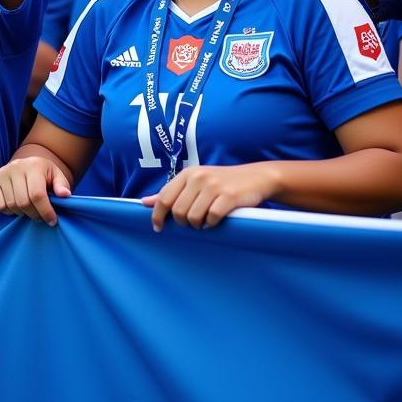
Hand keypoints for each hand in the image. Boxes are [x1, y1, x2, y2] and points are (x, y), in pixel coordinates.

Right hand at [0, 156, 70, 225]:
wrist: (27, 164)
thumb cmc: (45, 173)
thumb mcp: (57, 176)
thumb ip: (62, 185)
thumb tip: (65, 195)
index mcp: (33, 166)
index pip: (37, 194)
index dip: (45, 211)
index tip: (52, 221)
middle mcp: (16, 167)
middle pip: (23, 202)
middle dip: (35, 215)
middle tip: (41, 217)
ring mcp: (2, 173)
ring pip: (11, 205)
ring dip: (23, 214)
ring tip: (31, 211)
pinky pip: (0, 206)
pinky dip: (10, 211)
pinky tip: (18, 207)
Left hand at [142, 163, 276, 231]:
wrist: (256, 177)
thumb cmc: (222, 182)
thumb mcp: (195, 182)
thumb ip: (171, 192)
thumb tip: (144, 202)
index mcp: (187, 174)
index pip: (164, 198)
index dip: (158, 216)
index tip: (159, 228)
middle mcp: (198, 177)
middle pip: (177, 211)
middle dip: (182, 223)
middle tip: (191, 223)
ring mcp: (214, 186)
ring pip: (193, 217)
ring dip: (197, 225)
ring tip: (204, 221)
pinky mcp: (229, 196)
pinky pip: (211, 218)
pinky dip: (211, 224)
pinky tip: (215, 221)